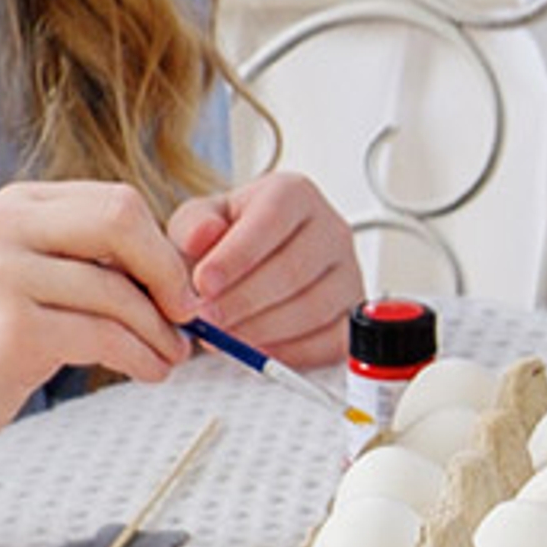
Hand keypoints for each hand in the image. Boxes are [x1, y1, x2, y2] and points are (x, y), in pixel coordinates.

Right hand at [0, 181, 193, 455]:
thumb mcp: (36, 276)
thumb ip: (95, 260)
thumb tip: (189, 271)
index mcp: (17, 206)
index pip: (118, 202)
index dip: (164, 247)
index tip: (182, 288)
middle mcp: (4, 229)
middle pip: (122, 222)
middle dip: (170, 273)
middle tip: (189, 316)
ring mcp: (2, 277)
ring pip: (118, 292)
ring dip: (160, 331)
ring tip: (171, 356)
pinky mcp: (9, 330)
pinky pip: (103, 336)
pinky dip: (140, 356)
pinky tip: (149, 371)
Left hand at [169, 171, 362, 368]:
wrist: (250, 262)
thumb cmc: (227, 239)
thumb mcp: (200, 221)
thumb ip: (194, 224)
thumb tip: (202, 236)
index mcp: (294, 195)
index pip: (272, 220)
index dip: (237, 256)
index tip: (204, 284)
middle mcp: (330, 229)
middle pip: (294, 269)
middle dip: (244, 301)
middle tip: (207, 320)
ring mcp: (348, 271)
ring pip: (313, 308)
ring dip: (262, 330)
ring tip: (224, 337)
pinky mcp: (352, 312)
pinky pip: (332, 339)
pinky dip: (293, 351)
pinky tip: (258, 350)